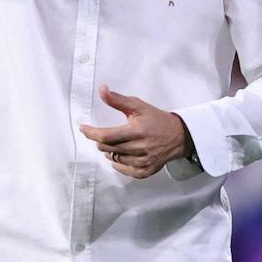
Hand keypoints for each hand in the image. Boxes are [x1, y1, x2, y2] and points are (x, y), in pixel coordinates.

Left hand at [78, 85, 192, 178]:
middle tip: (104, 134)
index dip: (91, 132)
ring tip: (115, 143)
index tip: (83, 128)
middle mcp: (140, 148)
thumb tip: (101, 90)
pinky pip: (125, 170)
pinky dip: (118, 164)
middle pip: (108, 148)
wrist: (179, 135)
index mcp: (137, 131)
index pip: (106, 135)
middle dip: (100, 141)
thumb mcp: (138, 106)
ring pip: (115, 159)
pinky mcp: (147, 171)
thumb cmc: (156, 119)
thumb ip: (117, 100)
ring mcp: (144, 161)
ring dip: (109, 151)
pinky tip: (120, 156)